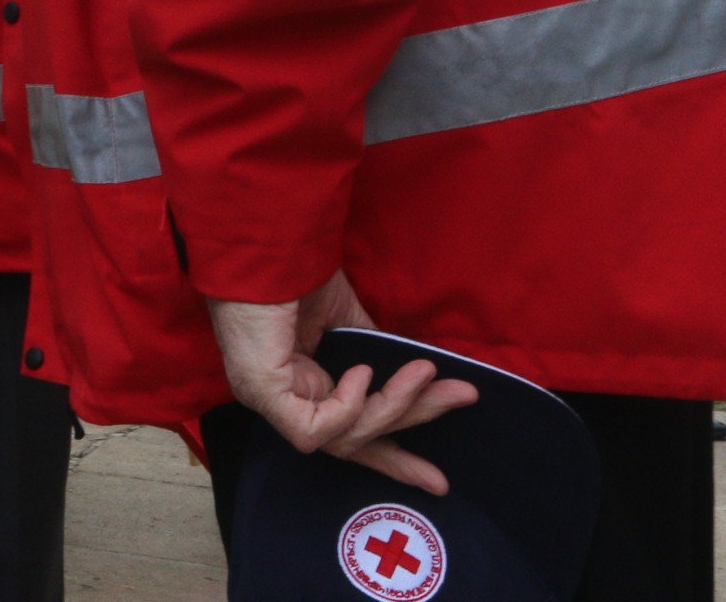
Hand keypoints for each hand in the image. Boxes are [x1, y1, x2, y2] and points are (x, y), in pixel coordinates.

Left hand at [205, 271, 478, 494]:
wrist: (264, 244)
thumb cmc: (295, 275)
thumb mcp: (348, 323)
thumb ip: (375, 354)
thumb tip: (416, 378)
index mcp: (296, 385)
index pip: (346, 435)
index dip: (391, 458)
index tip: (437, 481)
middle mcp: (279, 399)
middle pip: (353, 439)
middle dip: (411, 422)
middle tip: (463, 397)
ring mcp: (267, 399)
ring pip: (344, 436)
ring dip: (394, 405)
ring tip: (423, 371)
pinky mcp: (262, 392)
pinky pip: (313, 429)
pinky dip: (347, 406)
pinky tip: (361, 372)